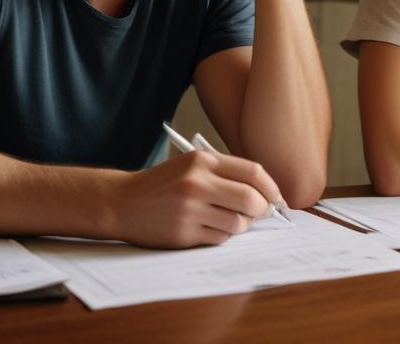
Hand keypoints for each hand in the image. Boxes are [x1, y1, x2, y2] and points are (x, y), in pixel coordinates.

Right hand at [108, 149, 285, 248]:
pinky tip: (209, 227)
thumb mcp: (192, 165)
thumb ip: (226, 173)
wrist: (122, 202)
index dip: (271, 187)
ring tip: (230, 218)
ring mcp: (190, 210)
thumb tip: (266, 193)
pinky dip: (222, 235)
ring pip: (238, 223)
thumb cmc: (162, 184)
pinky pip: (220, 238)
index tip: (277, 197)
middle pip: (251, 200)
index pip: (253, 173)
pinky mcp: (184, 233)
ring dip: (242, 224)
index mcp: (202, 161)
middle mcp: (197, 183)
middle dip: (262, 209)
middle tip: (261, 212)